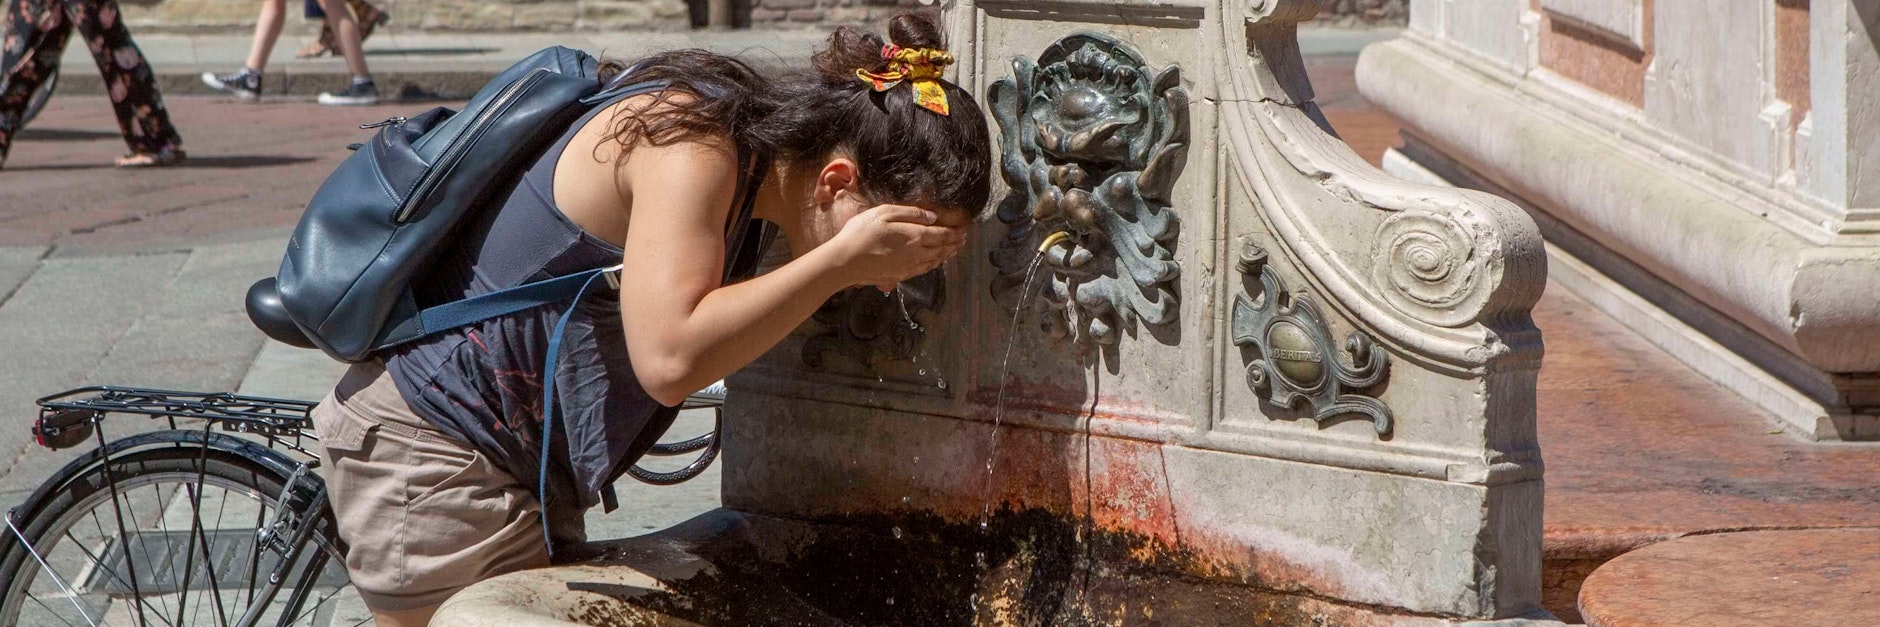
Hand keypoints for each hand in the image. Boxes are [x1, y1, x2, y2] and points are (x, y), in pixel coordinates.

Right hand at [825, 204, 965, 291]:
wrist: (845, 261)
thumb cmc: (862, 233)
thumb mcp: (885, 212)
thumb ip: (911, 214)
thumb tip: (932, 217)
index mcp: (915, 236)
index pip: (942, 234)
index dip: (955, 232)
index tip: (963, 229)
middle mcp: (917, 254)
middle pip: (942, 249)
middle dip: (954, 243)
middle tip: (963, 239)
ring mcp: (909, 267)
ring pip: (935, 261)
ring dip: (946, 255)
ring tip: (953, 250)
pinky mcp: (901, 276)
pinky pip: (924, 270)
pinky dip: (934, 264)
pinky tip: (934, 262)